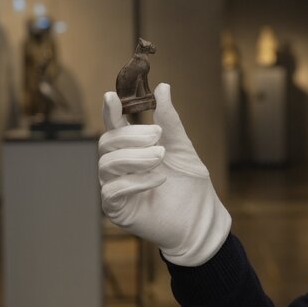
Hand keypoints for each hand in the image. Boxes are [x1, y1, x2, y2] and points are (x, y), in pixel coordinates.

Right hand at [98, 83, 230, 265]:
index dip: (110, 111)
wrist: (201, 219)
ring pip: (107, 165)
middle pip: (106, 143)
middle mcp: (119, 168)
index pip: (114, 127)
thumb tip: (163, 87)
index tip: (111, 96)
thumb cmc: (190, 184)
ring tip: (160, 158)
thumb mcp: (181, 146)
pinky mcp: (117, 210)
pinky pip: (113, 191)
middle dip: (131, 136)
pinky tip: (159, 179)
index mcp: (131, 150)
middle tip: (158, 138)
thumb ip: (169, 120)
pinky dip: (136, 182)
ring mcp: (115, 188)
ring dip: (135, 157)